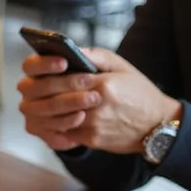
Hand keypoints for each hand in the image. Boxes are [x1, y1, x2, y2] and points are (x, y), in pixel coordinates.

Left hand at [18, 48, 179, 152]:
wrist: (157, 125)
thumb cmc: (139, 92)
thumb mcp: (122, 67)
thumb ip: (96, 56)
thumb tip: (73, 50)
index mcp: (104, 85)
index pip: (67, 79)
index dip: (51, 74)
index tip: (44, 70)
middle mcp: (97, 106)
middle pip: (57, 99)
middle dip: (42, 92)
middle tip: (33, 87)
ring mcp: (94, 125)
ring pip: (57, 118)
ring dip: (44, 110)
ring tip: (38, 101)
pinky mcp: (92, 140)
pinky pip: (64, 133)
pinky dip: (55, 125)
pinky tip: (50, 117)